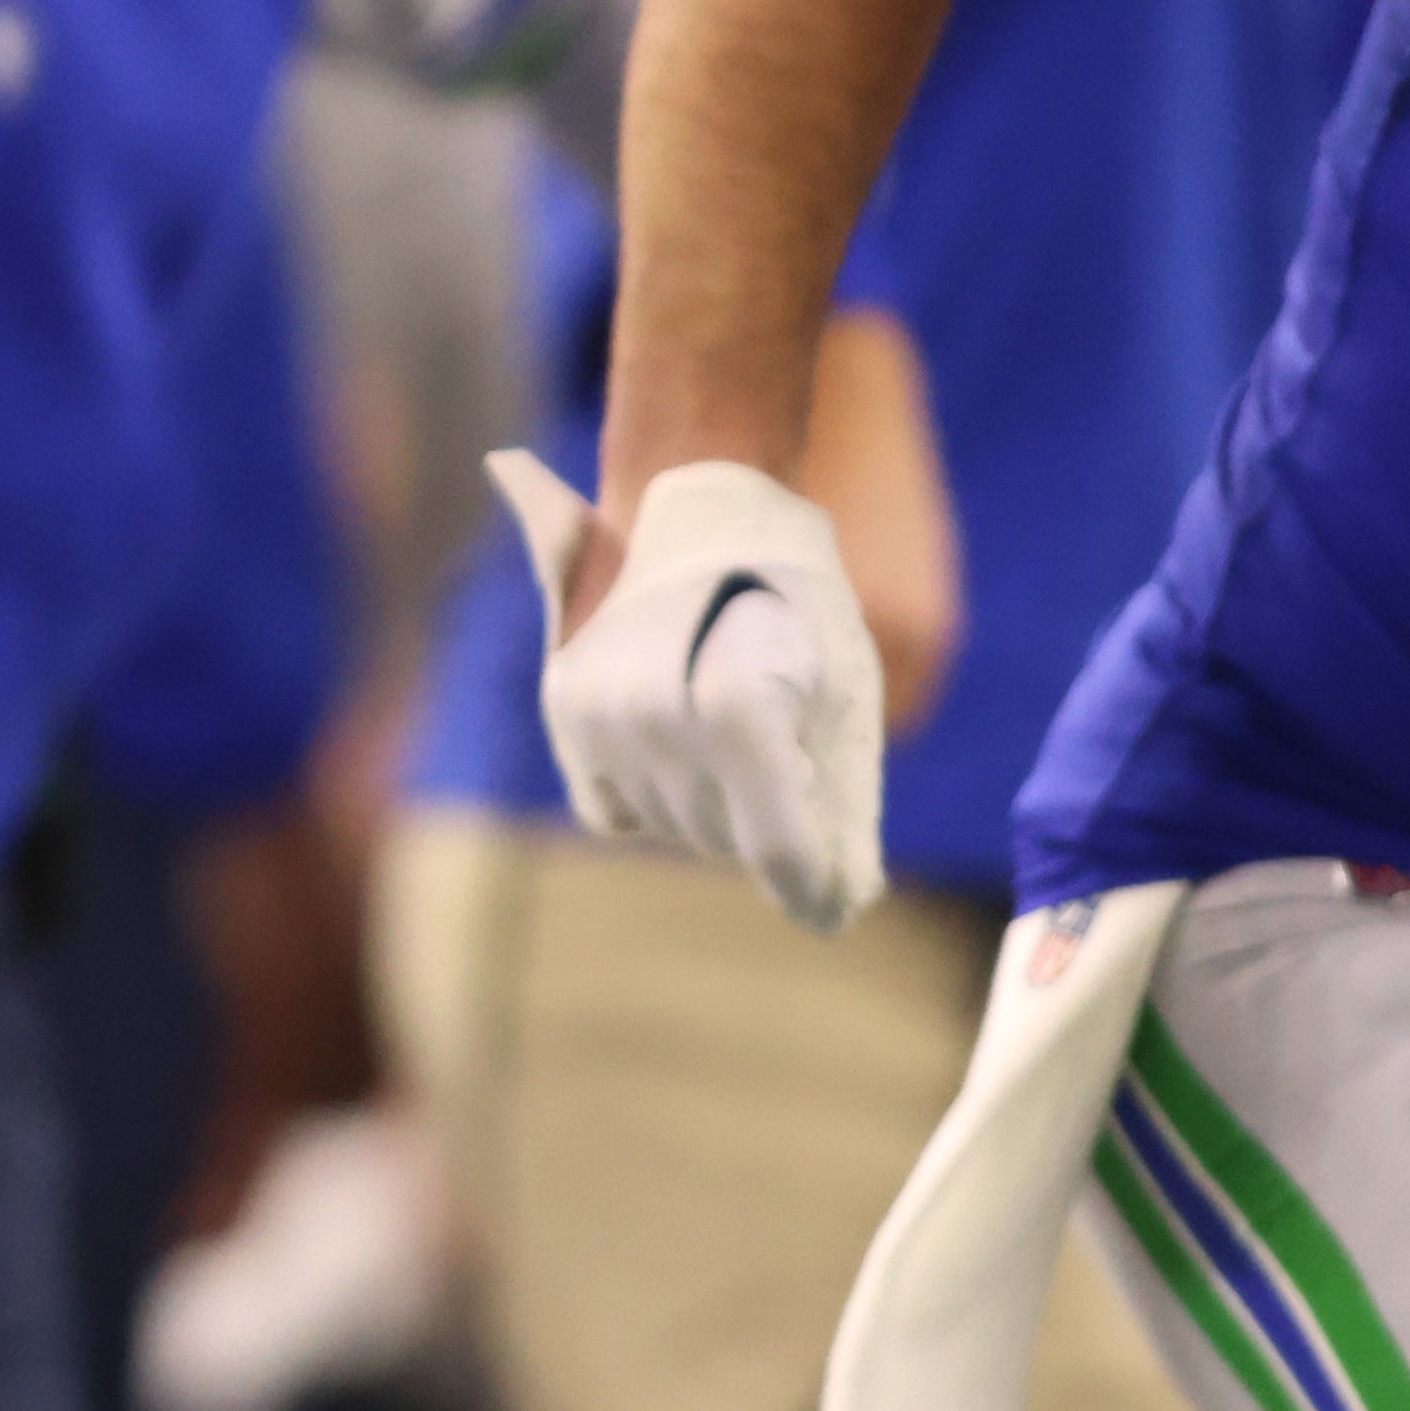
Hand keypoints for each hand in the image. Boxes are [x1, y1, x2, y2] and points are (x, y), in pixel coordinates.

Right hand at [493, 452, 886, 929]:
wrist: (700, 501)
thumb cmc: (796, 596)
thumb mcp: (842, 687)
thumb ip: (840, 799)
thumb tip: (843, 904)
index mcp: (736, 707)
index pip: (777, 849)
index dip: (814, 889)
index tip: (834, 908)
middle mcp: (654, 716)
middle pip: (724, 839)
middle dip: (767, 816)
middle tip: (788, 749)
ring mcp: (599, 714)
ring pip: (671, 824)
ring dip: (710, 800)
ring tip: (731, 723)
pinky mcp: (566, 711)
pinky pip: (615, 808)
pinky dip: (653, 791)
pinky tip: (679, 734)